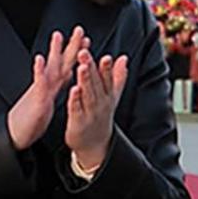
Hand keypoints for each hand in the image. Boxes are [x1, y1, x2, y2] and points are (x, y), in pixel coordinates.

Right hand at [7, 27, 86, 149]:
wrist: (15, 134)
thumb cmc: (31, 119)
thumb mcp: (48, 100)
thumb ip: (55, 86)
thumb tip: (66, 75)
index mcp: (53, 86)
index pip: (68, 66)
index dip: (77, 53)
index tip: (86, 40)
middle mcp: (47, 85)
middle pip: (61, 61)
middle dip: (70, 45)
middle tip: (79, 29)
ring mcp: (41, 90)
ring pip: (50, 68)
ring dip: (54, 52)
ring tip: (58, 36)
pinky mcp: (35, 100)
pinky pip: (37, 85)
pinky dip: (39, 71)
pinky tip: (39, 60)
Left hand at [66, 51, 128, 169]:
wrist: (96, 145)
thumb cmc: (101, 116)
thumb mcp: (112, 97)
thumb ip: (118, 77)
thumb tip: (124, 58)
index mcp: (108, 96)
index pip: (108, 79)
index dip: (107, 68)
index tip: (107, 57)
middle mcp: (101, 103)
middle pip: (96, 83)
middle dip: (91, 68)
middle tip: (85, 53)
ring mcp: (90, 113)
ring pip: (88, 94)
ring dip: (85, 80)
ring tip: (82, 67)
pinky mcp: (78, 122)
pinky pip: (76, 109)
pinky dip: (76, 99)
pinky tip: (73, 89)